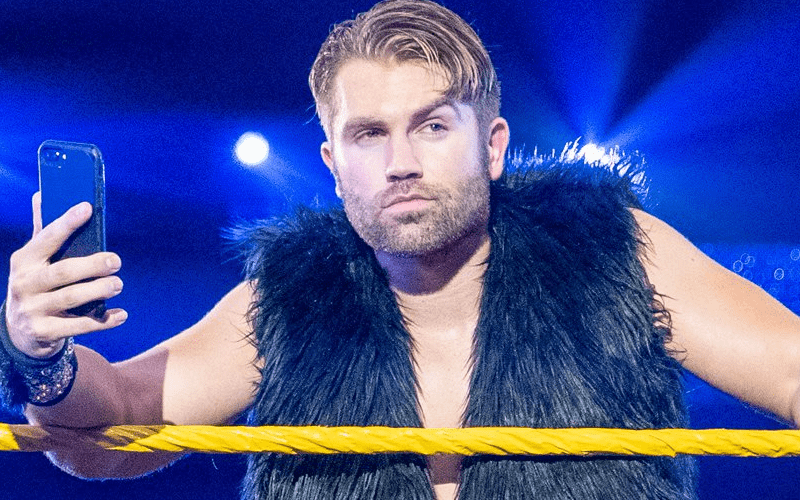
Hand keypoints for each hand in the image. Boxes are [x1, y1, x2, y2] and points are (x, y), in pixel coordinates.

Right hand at [5, 193, 127, 358]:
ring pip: (71, 298)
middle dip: (93, 265)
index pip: (46, 237)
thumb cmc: (37, 283)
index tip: (88, 207)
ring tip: (118, 284)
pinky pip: (79, 326)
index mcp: (24, 260)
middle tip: (116, 261)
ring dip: (99, 290)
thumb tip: (45, 192)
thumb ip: (44, 231)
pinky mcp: (44, 332)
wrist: (20, 331)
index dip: (67, 222)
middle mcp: (25, 284)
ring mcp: (33, 310)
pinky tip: (121, 314)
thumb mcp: (35, 259)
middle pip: (63, 272)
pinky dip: (103, 321)